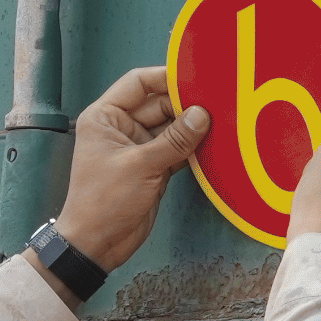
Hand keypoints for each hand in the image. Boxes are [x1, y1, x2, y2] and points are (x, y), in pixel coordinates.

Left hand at [50, 66, 209, 274]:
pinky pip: (176, 149)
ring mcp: (138, 148)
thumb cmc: (105, 200)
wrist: (97, 245)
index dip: (165, 77)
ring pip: (171, 128)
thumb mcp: (141, 166)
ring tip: (224, 118)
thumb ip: (174, 140)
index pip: (138, 83)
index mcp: (105, 116)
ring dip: (192, 127)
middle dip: (186, 104)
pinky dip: (192, 148)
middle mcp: (121, 127)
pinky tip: (215, 143)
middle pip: (159, 104)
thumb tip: (202, 114)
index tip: (196, 76)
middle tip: (219, 101)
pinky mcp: (152, 168)